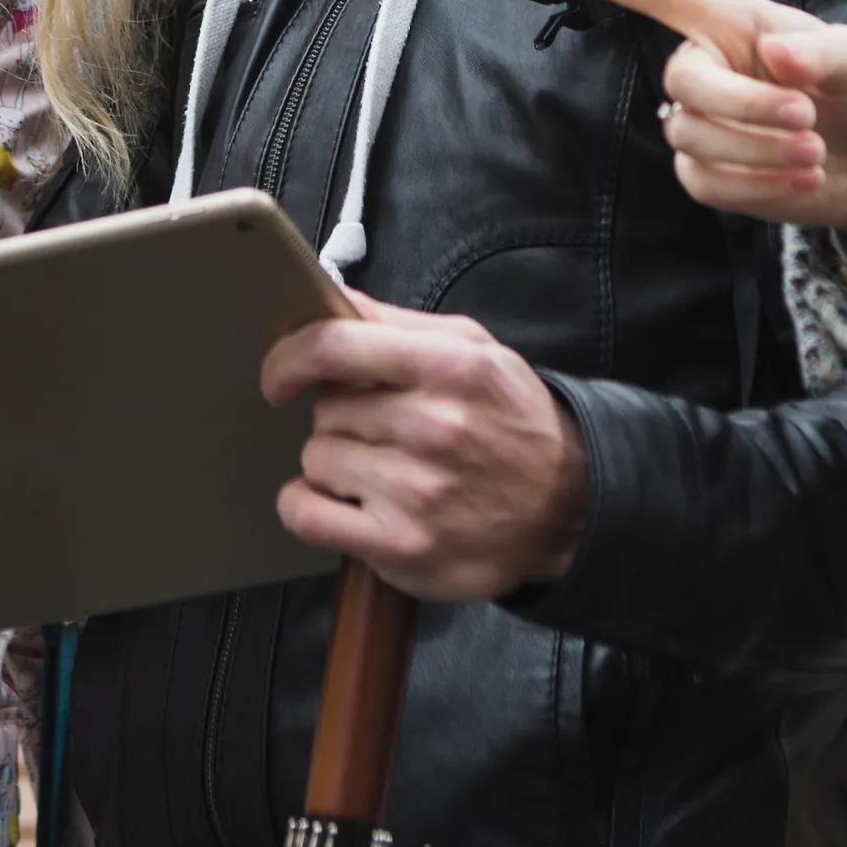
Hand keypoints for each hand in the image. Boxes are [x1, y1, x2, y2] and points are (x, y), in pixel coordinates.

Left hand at [262, 291, 588, 601]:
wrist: (568, 508)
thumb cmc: (515, 424)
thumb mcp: (475, 351)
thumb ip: (397, 323)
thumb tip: (328, 299)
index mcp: (449, 367)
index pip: (334, 346)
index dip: (290, 356)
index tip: (279, 375)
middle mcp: (434, 427)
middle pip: (326, 410)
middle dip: (341, 418)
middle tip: (381, 432)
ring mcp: (417, 491)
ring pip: (316, 459)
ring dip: (334, 464)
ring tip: (381, 470)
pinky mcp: (402, 547)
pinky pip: (308, 516)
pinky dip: (307, 508)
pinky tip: (336, 504)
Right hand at [531, 0, 846, 242]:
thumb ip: (824, 52)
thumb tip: (777, 54)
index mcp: (729, 20)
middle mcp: (705, 65)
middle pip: (682, 83)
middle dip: (745, 107)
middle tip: (808, 118)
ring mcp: (700, 123)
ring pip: (694, 139)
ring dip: (759, 152)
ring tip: (815, 153)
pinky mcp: (708, 174)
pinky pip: (706, 185)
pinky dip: (757, 187)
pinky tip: (801, 179)